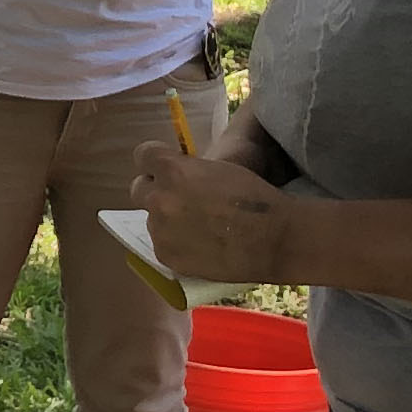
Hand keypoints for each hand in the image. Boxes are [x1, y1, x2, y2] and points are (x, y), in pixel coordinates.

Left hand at [133, 142, 296, 284]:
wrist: (273, 239)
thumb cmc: (253, 197)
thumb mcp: (219, 168)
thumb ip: (188, 169)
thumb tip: (173, 173)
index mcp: (174, 170)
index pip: (143, 155)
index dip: (154, 161)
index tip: (163, 168)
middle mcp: (160, 198)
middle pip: (138, 188)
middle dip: (154, 190)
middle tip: (176, 198)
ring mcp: (161, 229)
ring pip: (151, 219)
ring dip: (167, 220)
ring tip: (197, 227)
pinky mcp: (166, 255)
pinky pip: (161, 244)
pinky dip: (175, 244)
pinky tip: (199, 245)